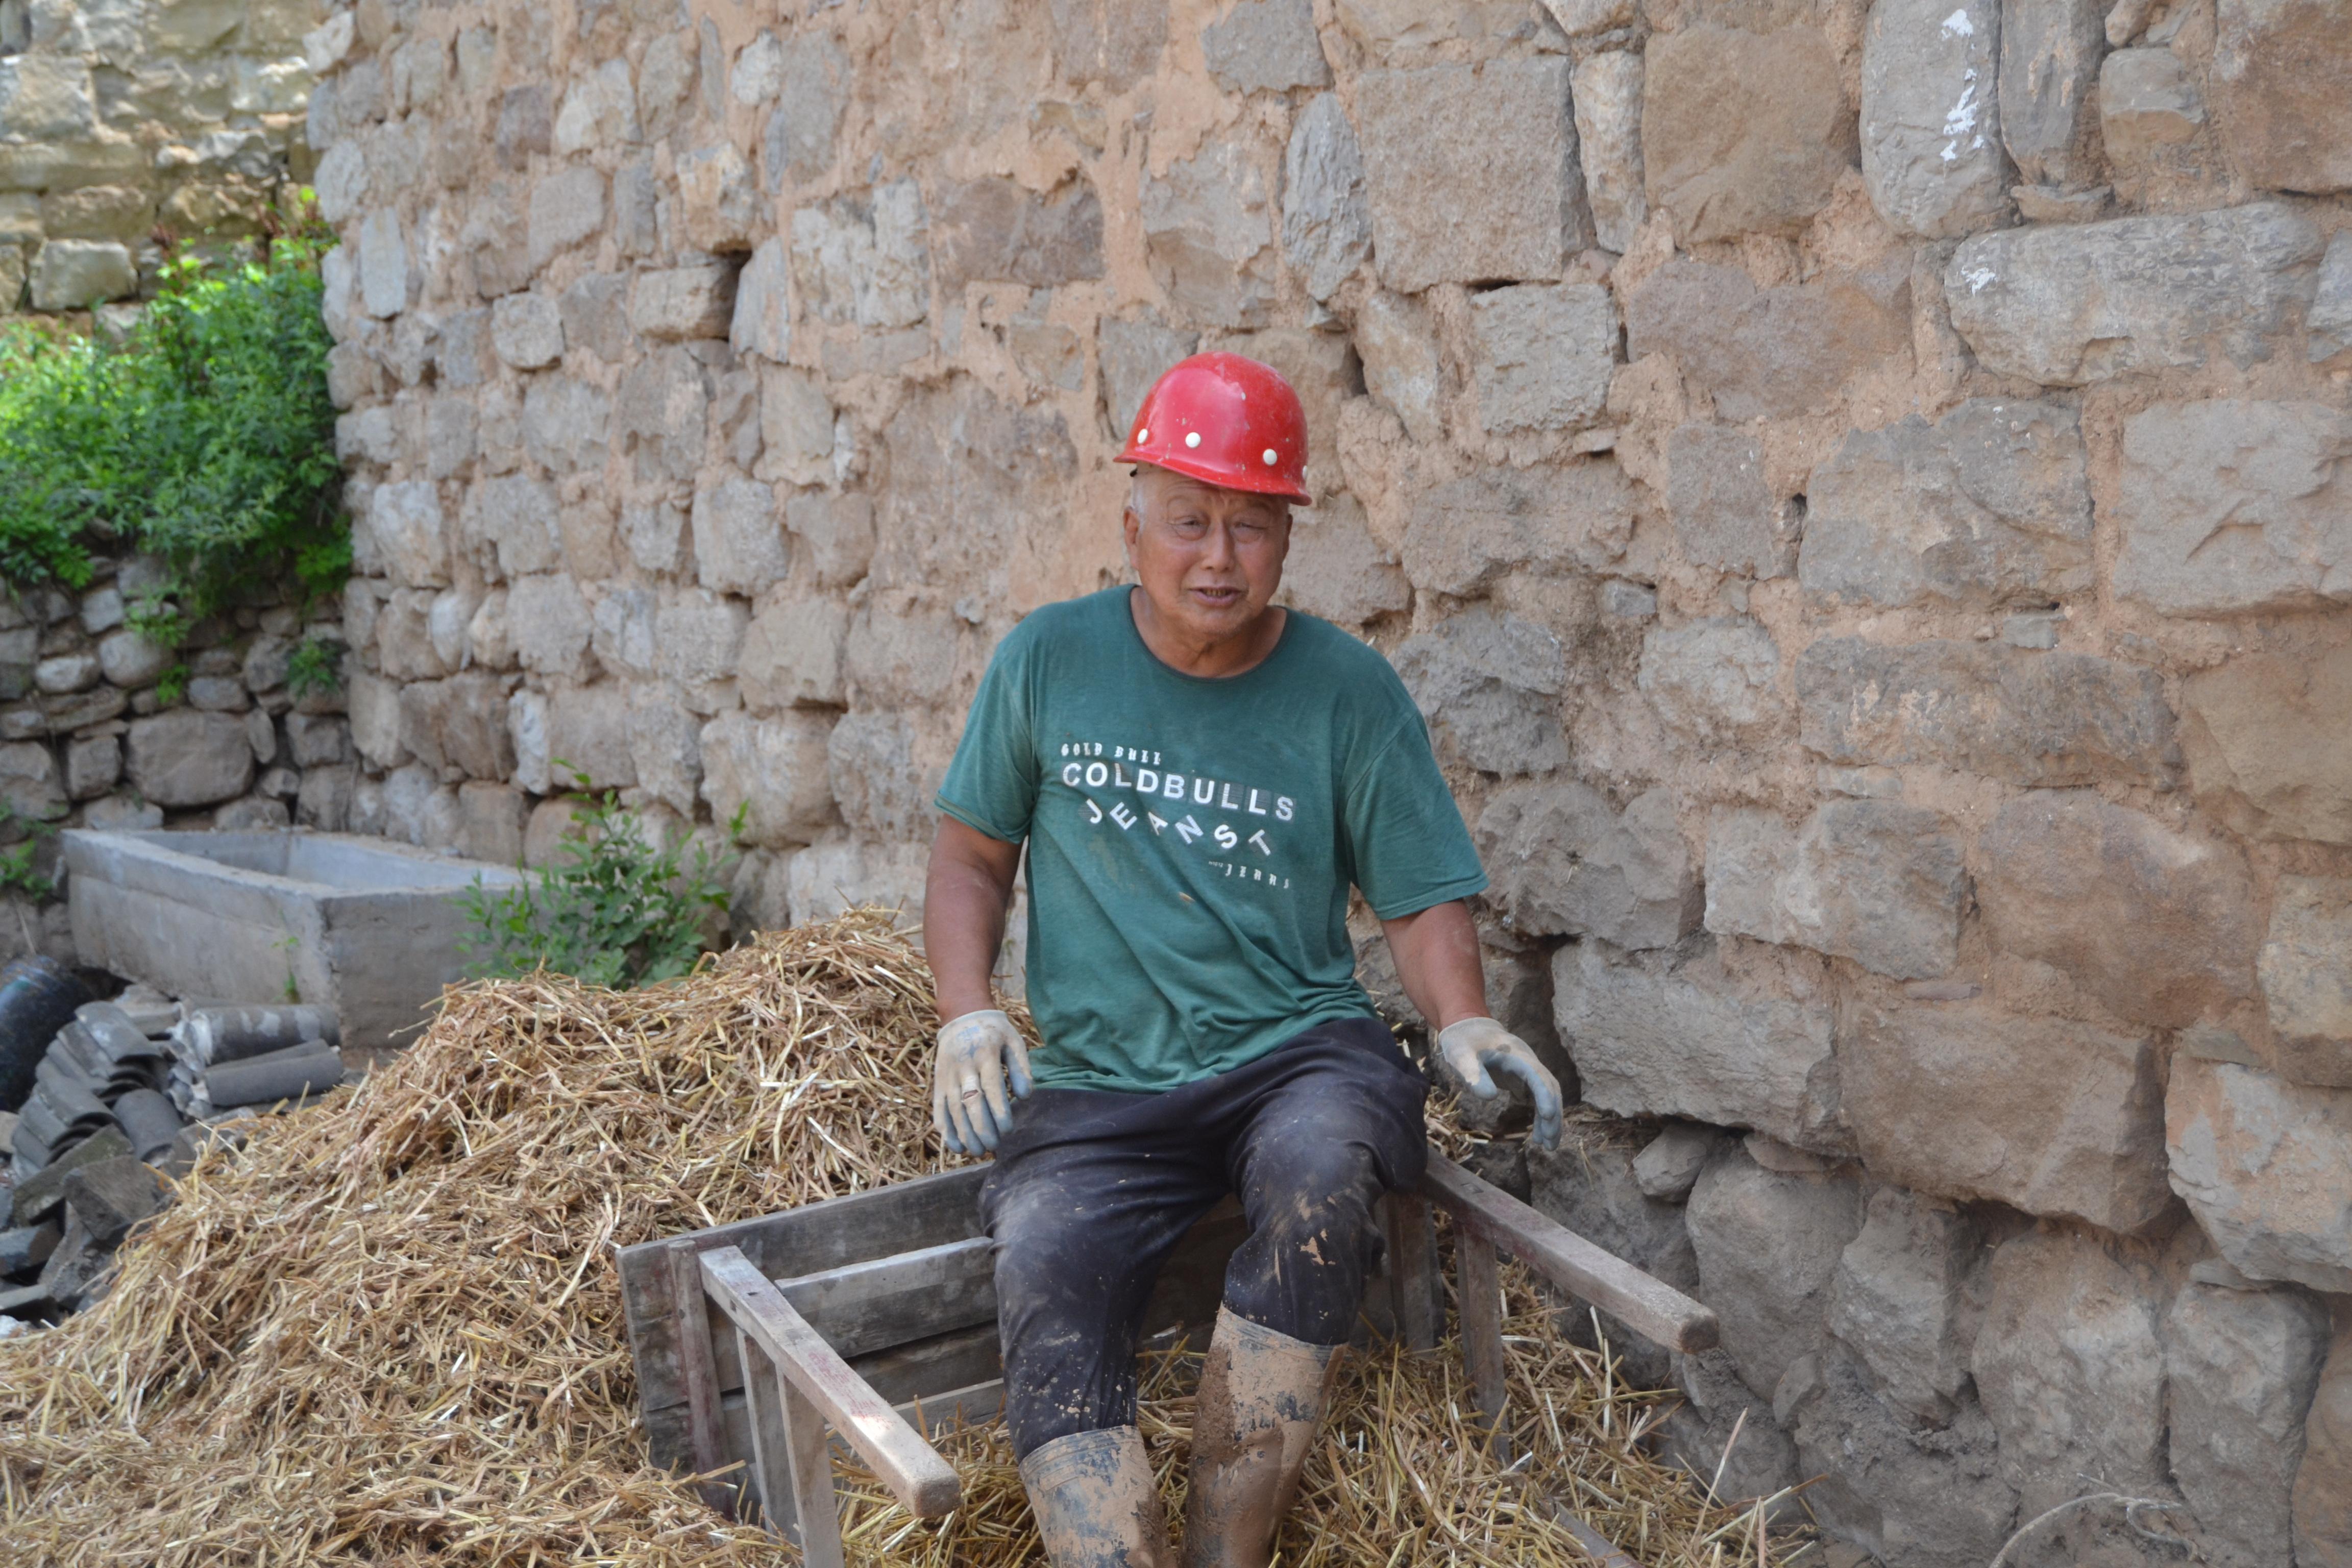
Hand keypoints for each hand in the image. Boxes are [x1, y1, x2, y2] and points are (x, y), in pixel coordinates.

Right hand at [932, 1008, 1033, 1154]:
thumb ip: (1021, 1068)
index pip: (991, 1086)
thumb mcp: (1014, 1041)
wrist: (962, 1016)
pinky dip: (945, 1130)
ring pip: (953, 1108)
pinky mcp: (938, 1082)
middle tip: (994, 1145)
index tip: (1007, 1129)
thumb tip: (1025, 1097)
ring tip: (978, 1151)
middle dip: (981, 1127)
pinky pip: (938, 1108)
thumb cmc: (995, 1033)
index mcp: (985, 1054)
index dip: (998, 1110)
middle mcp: (964, 1065)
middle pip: (970, 1101)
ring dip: (964, 1133)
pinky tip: (956, 1146)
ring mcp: (948, 1075)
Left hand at [1436, 1016, 1563, 1150]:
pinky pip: (1537, 1099)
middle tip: (1549, 1144)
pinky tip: (1536, 1135)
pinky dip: (1539, 1116)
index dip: (1544, 1095)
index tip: (1548, 1115)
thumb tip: (1490, 1098)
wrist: (1468, 1029)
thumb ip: (1473, 1074)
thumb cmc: (1463, 1042)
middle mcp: (1528, 1063)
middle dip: (1552, 1116)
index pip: (1537, 1075)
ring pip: (1547, 1095)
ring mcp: (1527, 1071)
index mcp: (1516, 1055)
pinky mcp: (1522, 1080)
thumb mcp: (1460, 1056)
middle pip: (1549, 1089)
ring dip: (1549, 1119)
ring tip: (1547, 1146)